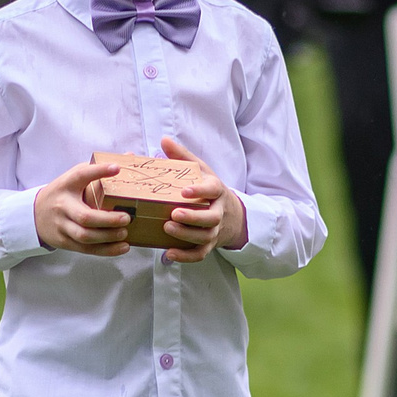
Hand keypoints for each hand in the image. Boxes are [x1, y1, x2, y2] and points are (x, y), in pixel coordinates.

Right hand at [35, 157, 131, 256]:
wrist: (35, 214)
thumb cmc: (63, 193)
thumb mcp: (75, 177)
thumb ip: (98, 169)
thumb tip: (130, 156)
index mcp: (67, 184)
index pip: (82, 175)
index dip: (99, 171)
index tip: (117, 168)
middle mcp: (63, 206)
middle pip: (84, 216)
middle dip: (108, 220)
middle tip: (127, 218)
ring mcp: (62, 226)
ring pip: (85, 236)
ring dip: (108, 237)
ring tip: (125, 232)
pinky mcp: (65, 242)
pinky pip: (86, 249)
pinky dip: (106, 250)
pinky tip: (123, 247)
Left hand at [157, 134, 244, 261]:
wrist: (232, 215)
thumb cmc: (210, 190)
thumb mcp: (201, 170)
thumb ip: (183, 156)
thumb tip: (164, 139)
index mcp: (216, 191)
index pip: (212, 190)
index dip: (200, 191)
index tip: (184, 191)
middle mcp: (218, 212)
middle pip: (210, 218)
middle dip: (192, 217)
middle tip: (173, 214)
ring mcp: (214, 230)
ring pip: (204, 237)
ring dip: (186, 235)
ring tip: (167, 229)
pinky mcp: (209, 245)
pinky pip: (200, 254)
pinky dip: (185, 256)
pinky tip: (168, 253)